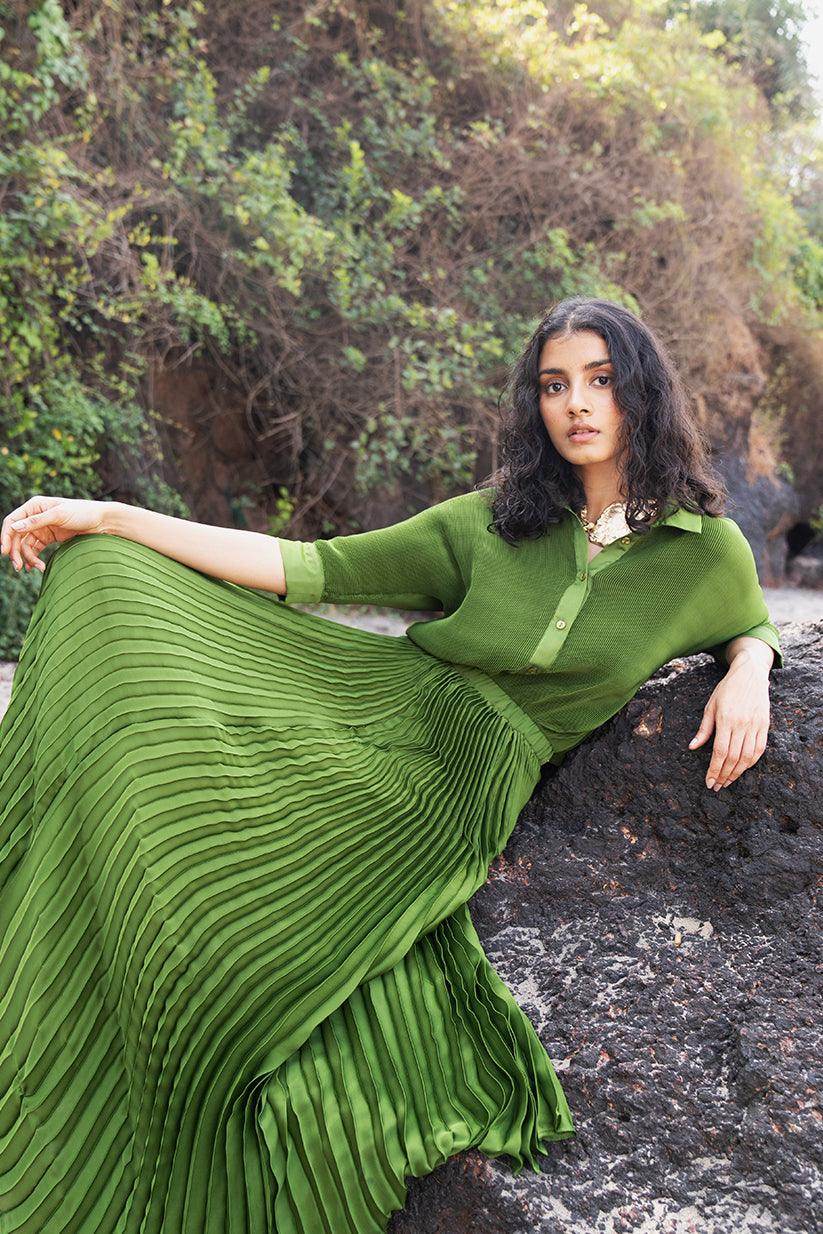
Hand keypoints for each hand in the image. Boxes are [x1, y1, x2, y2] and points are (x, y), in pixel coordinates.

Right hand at [1, 495, 110, 571]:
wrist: (102, 521)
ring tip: (36, 568)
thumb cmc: (82, 512)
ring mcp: (41, 528)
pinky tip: (37, 567)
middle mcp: (34, 516)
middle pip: (16, 536)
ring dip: (27, 558)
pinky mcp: (49, 537)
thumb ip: (37, 521)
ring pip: (25, 545)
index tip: (4, 552)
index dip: (5, 537)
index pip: (12, 522)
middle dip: (16, 551)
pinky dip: (34, 559)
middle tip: (18, 567)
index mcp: (34, 506)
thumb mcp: (59, 515)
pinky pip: (36, 549)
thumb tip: (15, 527)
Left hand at [687, 652, 770, 789]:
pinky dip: (751, 762)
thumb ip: (703, 729)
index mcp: (726, 719)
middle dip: (723, 776)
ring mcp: (755, 725)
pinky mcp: (765, 725)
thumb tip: (692, 747)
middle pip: (733, 758)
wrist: (750, 674)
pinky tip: (742, 769)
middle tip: (716, 786)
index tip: (709, 782)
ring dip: (737, 773)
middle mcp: (742, 724)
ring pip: (747, 757)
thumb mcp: (710, 706)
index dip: (714, 770)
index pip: (720, 752)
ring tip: (727, 781)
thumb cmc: (726, 689)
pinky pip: (760, 749)